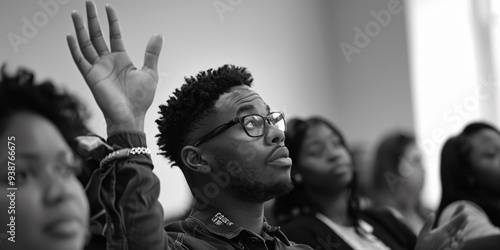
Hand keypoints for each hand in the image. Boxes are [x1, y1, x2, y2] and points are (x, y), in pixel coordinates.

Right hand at [67, 0, 162, 134]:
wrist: (131, 115)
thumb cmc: (140, 99)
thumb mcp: (150, 72)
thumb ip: (151, 53)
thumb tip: (158, 35)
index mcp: (121, 59)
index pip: (114, 35)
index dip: (111, 21)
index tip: (108, 7)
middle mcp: (107, 61)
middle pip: (97, 35)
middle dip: (93, 19)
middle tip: (88, 3)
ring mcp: (98, 68)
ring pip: (86, 44)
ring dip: (81, 28)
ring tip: (76, 13)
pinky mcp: (91, 77)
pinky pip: (80, 60)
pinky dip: (74, 48)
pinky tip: (71, 35)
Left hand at [415, 205, 466, 249]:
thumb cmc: (423, 246)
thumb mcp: (424, 234)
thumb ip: (428, 224)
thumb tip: (432, 213)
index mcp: (442, 229)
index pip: (452, 219)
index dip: (457, 212)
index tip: (463, 203)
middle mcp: (449, 234)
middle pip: (459, 225)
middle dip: (462, 221)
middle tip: (465, 216)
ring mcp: (452, 242)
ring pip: (461, 235)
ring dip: (461, 234)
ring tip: (456, 236)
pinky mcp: (453, 248)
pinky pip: (460, 244)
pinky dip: (460, 242)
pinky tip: (453, 244)